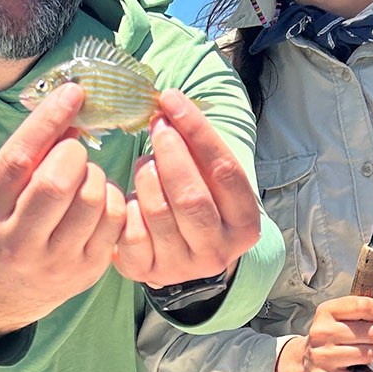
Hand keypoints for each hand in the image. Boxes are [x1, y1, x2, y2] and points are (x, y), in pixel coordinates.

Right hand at [0, 83, 125, 337]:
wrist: (5, 290)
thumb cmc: (4, 224)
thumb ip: (28, 156)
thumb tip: (71, 109)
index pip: (19, 159)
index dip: (49, 120)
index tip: (73, 93)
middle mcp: (18, 243)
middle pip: (59, 182)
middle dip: (74, 154)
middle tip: (72, 154)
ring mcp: (56, 262)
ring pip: (93, 199)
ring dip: (96, 175)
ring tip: (84, 179)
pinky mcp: (88, 271)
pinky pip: (115, 219)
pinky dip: (113, 197)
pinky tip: (99, 200)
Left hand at [111, 90, 263, 287]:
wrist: (181, 254)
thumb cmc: (198, 202)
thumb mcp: (210, 180)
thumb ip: (199, 149)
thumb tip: (170, 102)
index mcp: (245, 226)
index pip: (225, 171)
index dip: (197, 130)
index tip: (172, 99)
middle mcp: (217, 252)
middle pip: (191, 196)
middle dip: (169, 152)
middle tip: (156, 126)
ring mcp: (181, 267)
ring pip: (157, 211)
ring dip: (146, 175)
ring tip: (145, 163)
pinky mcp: (146, 272)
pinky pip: (130, 231)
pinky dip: (127, 203)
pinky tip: (129, 194)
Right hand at [274, 281, 372, 371]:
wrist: (304, 362)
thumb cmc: (331, 337)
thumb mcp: (347, 314)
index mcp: (327, 311)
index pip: (364, 305)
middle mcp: (322, 332)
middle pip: (372, 332)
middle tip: (368, 341)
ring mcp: (322, 355)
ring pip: (368, 354)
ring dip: (370, 357)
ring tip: (360, 355)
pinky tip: (353, 371)